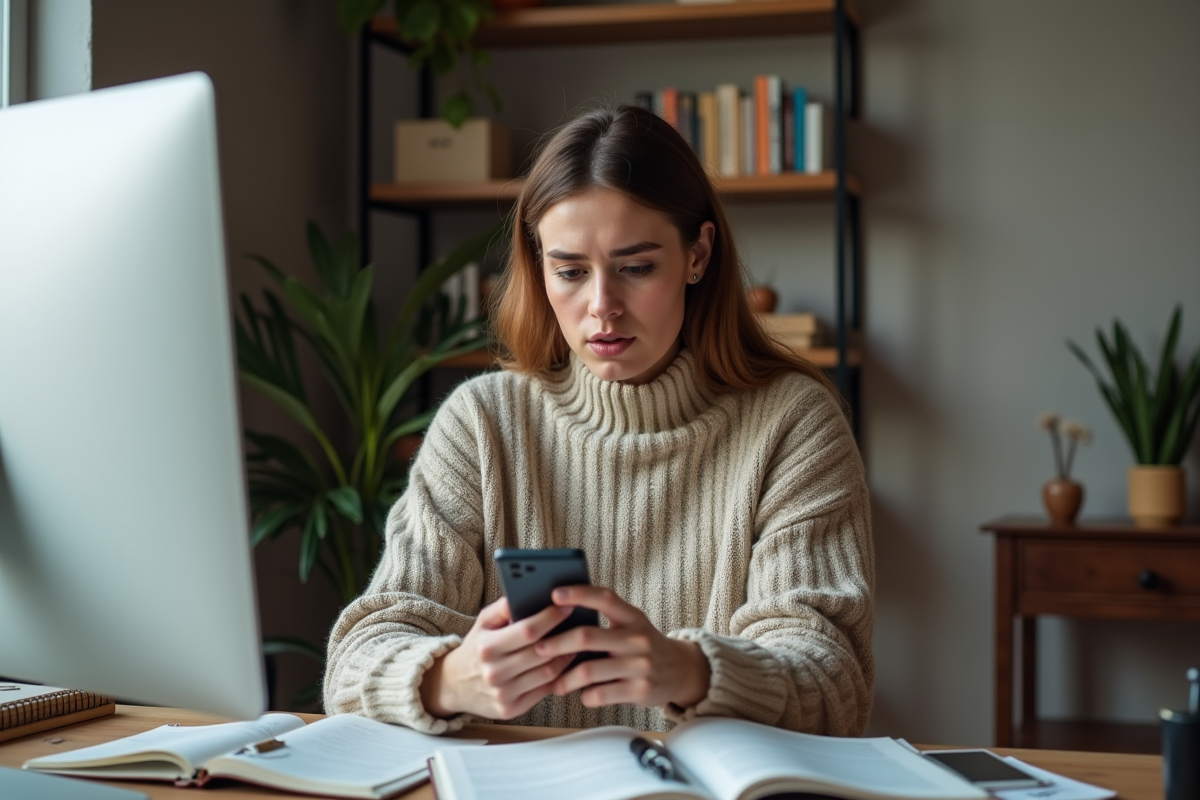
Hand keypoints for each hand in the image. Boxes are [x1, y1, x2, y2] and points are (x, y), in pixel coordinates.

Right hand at [421, 597, 575, 719]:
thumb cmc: (476, 648)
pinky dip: (558, 677)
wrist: (453, 685)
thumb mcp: (482, 623)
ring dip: (566, 657)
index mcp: (486, 647)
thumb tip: (527, 591)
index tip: (568, 606)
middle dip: (565, 637)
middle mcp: (494, 673)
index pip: (527, 630)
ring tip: (577, 643)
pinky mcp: (510, 710)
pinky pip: (543, 691)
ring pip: (547, 674)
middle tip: (581, 624)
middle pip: (541, 653)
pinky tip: (565, 664)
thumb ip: (504, 607)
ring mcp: (503, 694)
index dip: (551, 617)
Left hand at [536, 586, 710, 709]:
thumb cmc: (644, 644)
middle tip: (538, 649)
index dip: (578, 594)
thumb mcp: (631, 624)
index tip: (554, 595)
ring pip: (588, 670)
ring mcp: (639, 665)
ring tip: (553, 683)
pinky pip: (600, 694)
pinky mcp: (639, 690)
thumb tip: (559, 615)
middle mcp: (637, 638)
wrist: (680, 671)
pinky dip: (585, 696)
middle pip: (587, 636)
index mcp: (632, 617)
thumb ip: (604, 618)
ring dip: (564, 678)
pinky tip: (581, 694)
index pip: (604, 598)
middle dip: (556, 643)